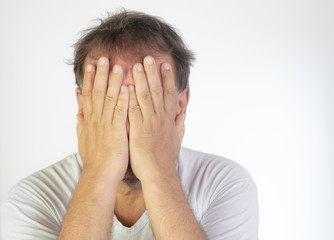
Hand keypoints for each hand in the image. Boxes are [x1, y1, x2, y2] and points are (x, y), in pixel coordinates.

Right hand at [76, 57, 128, 181]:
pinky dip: (123, 99)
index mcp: (90, 120)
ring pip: (108, 99)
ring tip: (117, 65)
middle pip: (97, 92)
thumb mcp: (83, 137)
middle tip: (103, 57)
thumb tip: (78, 109)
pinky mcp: (116, 132)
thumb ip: (81, 121)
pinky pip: (120, 112)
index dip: (89, 78)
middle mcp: (96, 119)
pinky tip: (127, 87)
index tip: (91, 64)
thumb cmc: (94, 159)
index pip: (88, 94)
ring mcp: (106, 125)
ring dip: (112, 81)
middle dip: (100, 74)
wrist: (99, 175)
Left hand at [128, 56, 184, 181]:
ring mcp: (150, 124)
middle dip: (153, 73)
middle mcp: (161, 118)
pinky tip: (125, 86)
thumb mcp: (178, 135)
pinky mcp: (138, 131)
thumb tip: (184, 105)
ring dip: (141, 80)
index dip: (168, 78)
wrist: (159, 173)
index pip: (170, 93)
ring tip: (137, 65)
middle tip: (149, 57)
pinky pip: (134, 112)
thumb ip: (180, 118)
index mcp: (169, 118)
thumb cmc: (166, 156)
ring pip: (146, 97)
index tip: (165, 64)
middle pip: (158, 91)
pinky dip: (130, 99)